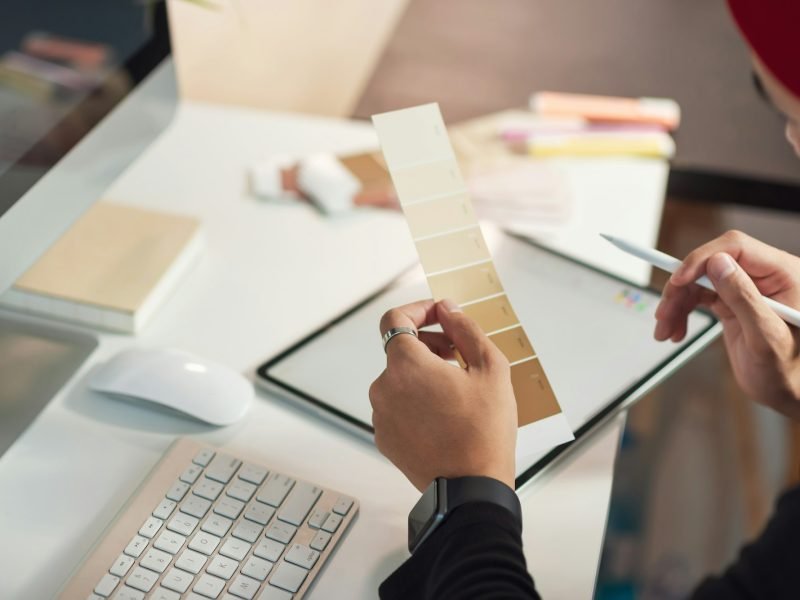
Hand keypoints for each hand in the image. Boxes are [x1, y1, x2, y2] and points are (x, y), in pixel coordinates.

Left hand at [369, 299, 516, 490]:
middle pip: (400, 350)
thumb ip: (465, 329)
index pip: (395, 319)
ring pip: (400, 380)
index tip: (439, 315)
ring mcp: (381, 415)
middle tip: (458, 356)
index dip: (418, 310)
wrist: (470, 488)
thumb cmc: (484, 430)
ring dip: (424, 376)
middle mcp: (384, 387)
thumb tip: (447, 309)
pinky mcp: (384, 438)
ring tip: (456, 392)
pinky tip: (444, 416)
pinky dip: (416, 402)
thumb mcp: (490, 368)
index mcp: (405, 365)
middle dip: (428, 345)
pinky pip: (397, 406)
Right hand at [654, 230, 799, 417]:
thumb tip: (718, 264)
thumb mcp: (767, 338)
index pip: (735, 249)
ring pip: (699, 281)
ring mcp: (746, 289)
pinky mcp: (732, 303)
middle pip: (710, 264)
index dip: (702, 259)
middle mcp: (765, 277)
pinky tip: (675, 330)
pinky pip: (699, 297)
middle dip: (682, 288)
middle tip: (664, 313)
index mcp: (784, 275)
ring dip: (677, 303)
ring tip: (665, 329)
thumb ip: (744, 298)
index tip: (678, 280)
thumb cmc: (789, 372)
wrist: (789, 394)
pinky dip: (682, 312)